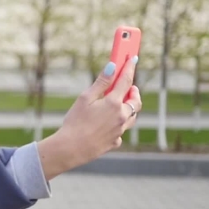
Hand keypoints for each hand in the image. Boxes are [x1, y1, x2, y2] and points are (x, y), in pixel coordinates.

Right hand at [37, 57, 141, 178]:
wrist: (71, 148)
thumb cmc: (75, 122)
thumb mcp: (85, 98)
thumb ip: (101, 83)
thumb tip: (112, 67)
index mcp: (114, 103)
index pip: (126, 81)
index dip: (129, 68)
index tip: (132, 59)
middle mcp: (121, 116)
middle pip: (136, 101)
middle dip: (134, 92)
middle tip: (130, 87)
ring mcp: (120, 130)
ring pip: (132, 117)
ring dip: (130, 108)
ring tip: (121, 104)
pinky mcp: (115, 141)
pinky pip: (121, 131)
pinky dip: (118, 124)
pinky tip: (108, 124)